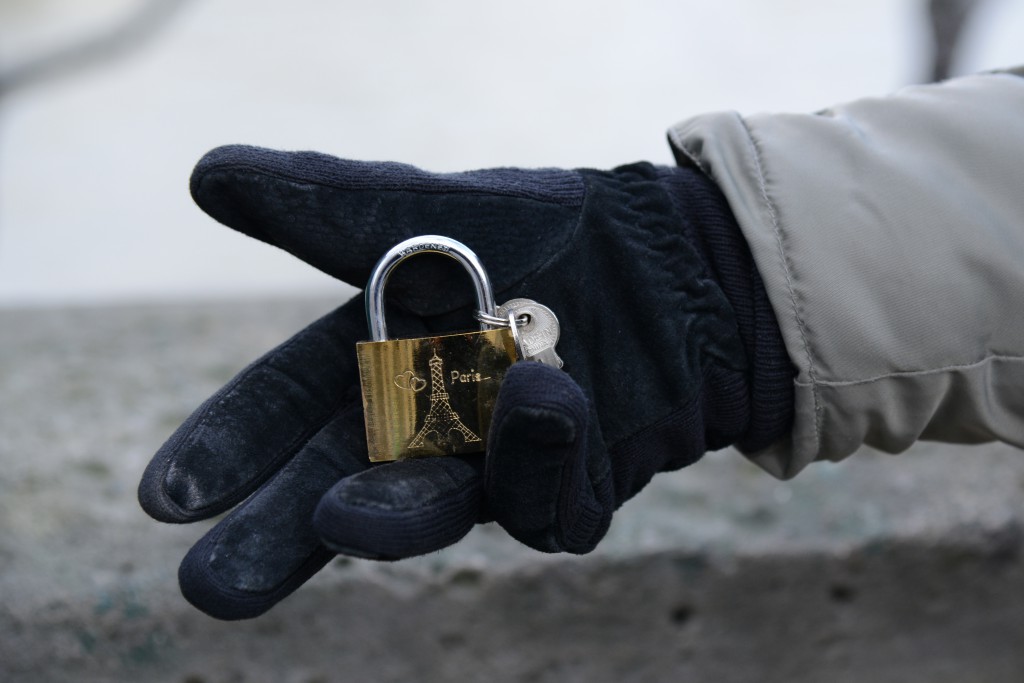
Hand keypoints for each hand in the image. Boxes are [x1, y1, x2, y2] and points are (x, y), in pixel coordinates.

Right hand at [138, 146, 791, 618]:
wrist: (666, 259)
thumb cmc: (546, 231)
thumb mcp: (432, 212)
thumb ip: (330, 206)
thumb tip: (206, 175)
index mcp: (376, 362)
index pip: (286, 412)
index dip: (229, 449)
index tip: (165, 495)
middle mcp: (424, 426)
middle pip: (338, 492)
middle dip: (277, 539)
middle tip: (212, 586)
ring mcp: (495, 464)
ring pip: (437, 510)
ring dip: (391, 516)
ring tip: (343, 518)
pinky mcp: (570, 487)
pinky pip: (546, 500)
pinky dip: (534, 460)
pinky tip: (539, 398)